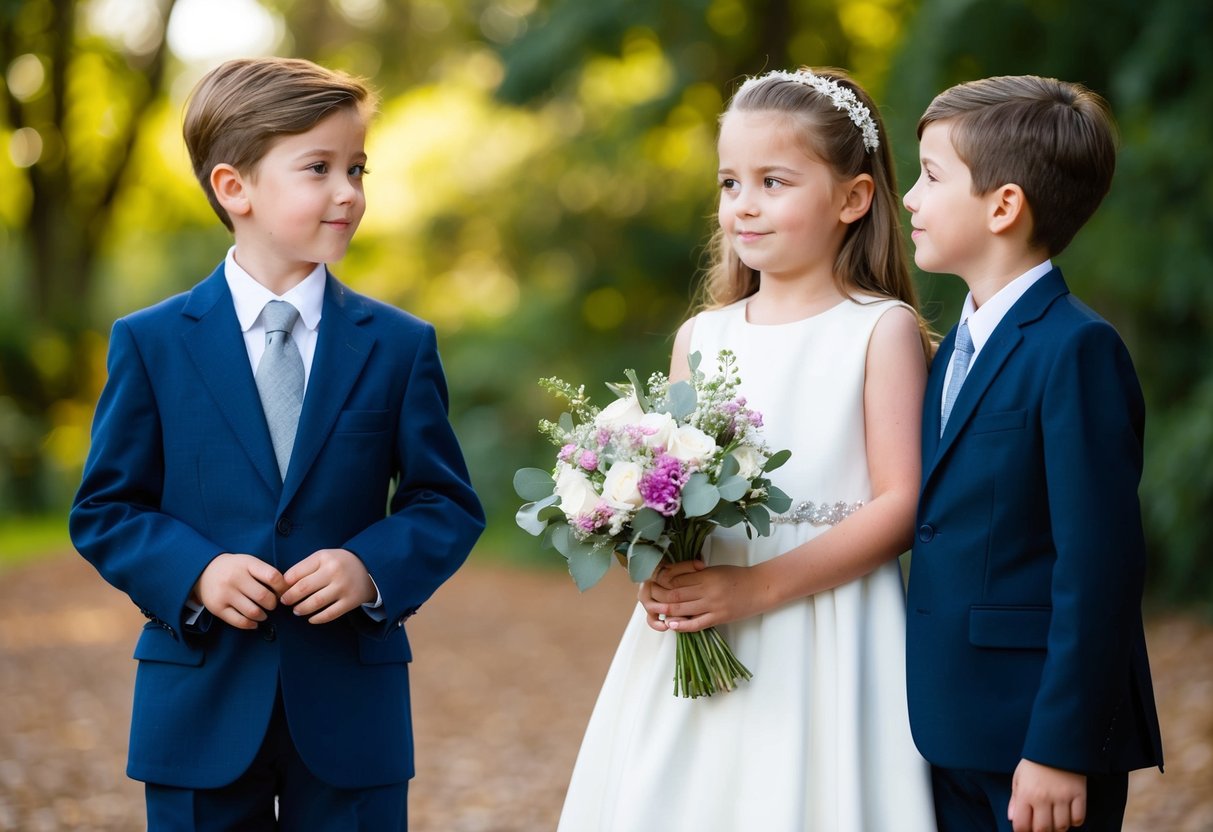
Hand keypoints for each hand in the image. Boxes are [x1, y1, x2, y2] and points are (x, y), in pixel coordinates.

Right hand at [193, 553, 287, 629]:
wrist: (203, 570)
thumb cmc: (234, 568)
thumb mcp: (249, 562)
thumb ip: (266, 573)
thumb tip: (287, 590)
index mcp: (247, 564)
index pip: (272, 576)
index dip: (283, 587)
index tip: (283, 592)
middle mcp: (235, 578)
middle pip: (263, 597)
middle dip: (273, 604)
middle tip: (272, 604)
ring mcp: (225, 594)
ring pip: (253, 611)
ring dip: (263, 616)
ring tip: (263, 614)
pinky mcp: (217, 608)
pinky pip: (239, 621)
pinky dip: (251, 624)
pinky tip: (254, 622)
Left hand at [281, 548, 376, 624]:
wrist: (370, 568)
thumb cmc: (338, 563)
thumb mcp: (323, 557)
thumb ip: (305, 568)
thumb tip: (284, 585)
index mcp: (324, 557)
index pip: (296, 573)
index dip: (284, 584)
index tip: (281, 590)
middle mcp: (334, 571)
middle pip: (303, 588)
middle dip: (290, 597)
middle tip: (285, 602)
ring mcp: (343, 587)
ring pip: (315, 602)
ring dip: (301, 609)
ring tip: (296, 610)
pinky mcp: (351, 601)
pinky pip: (330, 614)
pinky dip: (317, 619)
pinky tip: (311, 619)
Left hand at [641, 559, 764, 632]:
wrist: (761, 587)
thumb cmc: (738, 576)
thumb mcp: (715, 570)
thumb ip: (697, 575)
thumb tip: (675, 579)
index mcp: (706, 575)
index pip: (677, 579)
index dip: (662, 582)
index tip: (654, 584)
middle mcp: (707, 589)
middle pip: (676, 594)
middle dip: (660, 597)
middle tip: (650, 599)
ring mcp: (713, 605)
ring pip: (683, 609)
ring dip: (667, 611)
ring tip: (656, 612)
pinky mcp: (719, 617)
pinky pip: (697, 623)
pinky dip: (682, 625)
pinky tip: (672, 625)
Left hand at [1008, 758, 1086, 831]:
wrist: (1057, 743)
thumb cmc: (1035, 762)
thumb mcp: (1019, 777)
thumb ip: (1015, 799)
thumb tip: (1012, 818)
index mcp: (1026, 793)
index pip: (1022, 824)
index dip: (1022, 831)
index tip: (1025, 829)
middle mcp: (1044, 798)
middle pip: (1043, 830)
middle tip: (1041, 827)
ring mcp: (1063, 797)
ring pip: (1062, 827)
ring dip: (1058, 828)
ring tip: (1054, 820)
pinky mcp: (1079, 795)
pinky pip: (1078, 819)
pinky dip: (1074, 821)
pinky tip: (1068, 814)